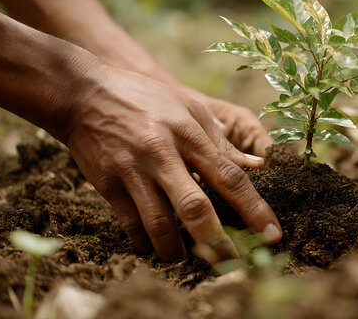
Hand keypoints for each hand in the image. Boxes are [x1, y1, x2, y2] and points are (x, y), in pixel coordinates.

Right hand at [62, 65, 281, 260]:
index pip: (230, 177)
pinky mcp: (108, 184)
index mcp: (190, 135)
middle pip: (195, 208)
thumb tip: (256, 165)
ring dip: (177, 249)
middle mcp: (163, 155)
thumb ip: (221, 141)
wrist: (85, 94)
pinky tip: (156, 245)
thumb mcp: (190, 107)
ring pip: (159, 224)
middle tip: (233, 263)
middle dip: (217, 242)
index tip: (272, 234)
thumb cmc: (146, 99)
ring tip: (188, 258)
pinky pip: (130, 224)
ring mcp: (134, 171)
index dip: (254, 209)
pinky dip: (146, 241)